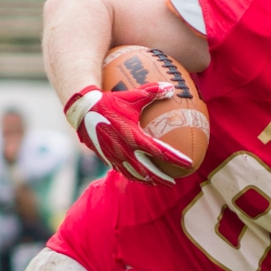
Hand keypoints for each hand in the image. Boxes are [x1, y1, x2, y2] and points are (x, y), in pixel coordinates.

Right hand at [64, 83, 188, 184]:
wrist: (82, 111)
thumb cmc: (109, 101)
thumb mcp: (132, 96)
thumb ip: (152, 91)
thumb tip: (171, 87)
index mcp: (134, 137)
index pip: (159, 152)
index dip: (175, 159)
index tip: (188, 163)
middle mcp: (125, 150)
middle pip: (147, 171)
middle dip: (161, 179)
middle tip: (173, 182)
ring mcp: (115, 156)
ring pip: (134, 174)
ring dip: (147, 180)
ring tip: (156, 183)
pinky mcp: (106, 157)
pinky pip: (122, 170)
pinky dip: (132, 175)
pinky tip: (138, 176)